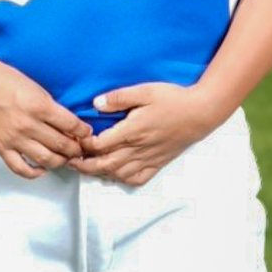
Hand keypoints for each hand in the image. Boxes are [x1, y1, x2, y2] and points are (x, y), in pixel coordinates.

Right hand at [0, 63, 92, 180]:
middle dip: (76, 149)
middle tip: (79, 148)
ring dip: (60, 161)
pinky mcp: (2, 148)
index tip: (86, 133)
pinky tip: (42, 169)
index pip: (71, 125)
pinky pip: (21, 168)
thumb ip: (52, 109)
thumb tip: (68, 125)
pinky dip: (34, 173)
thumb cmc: (5, 81)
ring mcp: (14, 139)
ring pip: (46, 160)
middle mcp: (28, 125)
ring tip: (64, 158)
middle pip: (62, 145)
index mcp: (39, 106)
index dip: (83, 132)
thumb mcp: (37, 89)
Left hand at [74, 82, 217, 185]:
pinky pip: (137, 179)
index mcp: (132, 131)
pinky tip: (116, 174)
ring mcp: (148, 159)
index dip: (83, 144)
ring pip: (118, 174)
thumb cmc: (173, 99)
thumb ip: (119, 97)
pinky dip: (122, 180)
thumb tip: (96, 104)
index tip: (74, 139)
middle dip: (84, 165)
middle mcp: (138, 149)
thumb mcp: (145, 91)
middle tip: (70, 160)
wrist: (201, 113)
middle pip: (104, 165)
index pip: (99, 145)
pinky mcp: (158, 163)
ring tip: (88, 167)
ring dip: (100, 173)